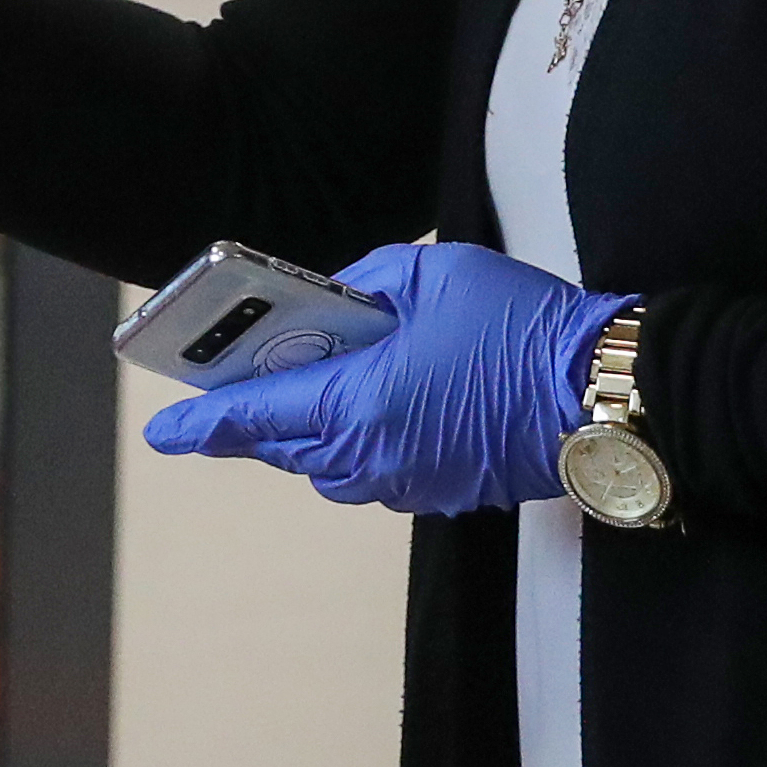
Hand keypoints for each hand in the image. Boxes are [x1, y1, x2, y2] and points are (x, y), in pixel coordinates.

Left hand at [141, 242, 623, 516]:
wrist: (605, 390)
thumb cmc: (522, 327)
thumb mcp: (433, 274)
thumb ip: (366, 283)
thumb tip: (335, 300)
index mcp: (357, 406)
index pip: (254, 419)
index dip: (202, 425)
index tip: (162, 433)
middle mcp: (372, 458)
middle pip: (285, 447)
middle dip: (255, 420)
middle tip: (236, 387)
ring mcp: (408, 483)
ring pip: (328, 467)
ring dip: (309, 433)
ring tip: (315, 385)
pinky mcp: (442, 492)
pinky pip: (375, 474)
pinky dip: (359, 443)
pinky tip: (382, 403)